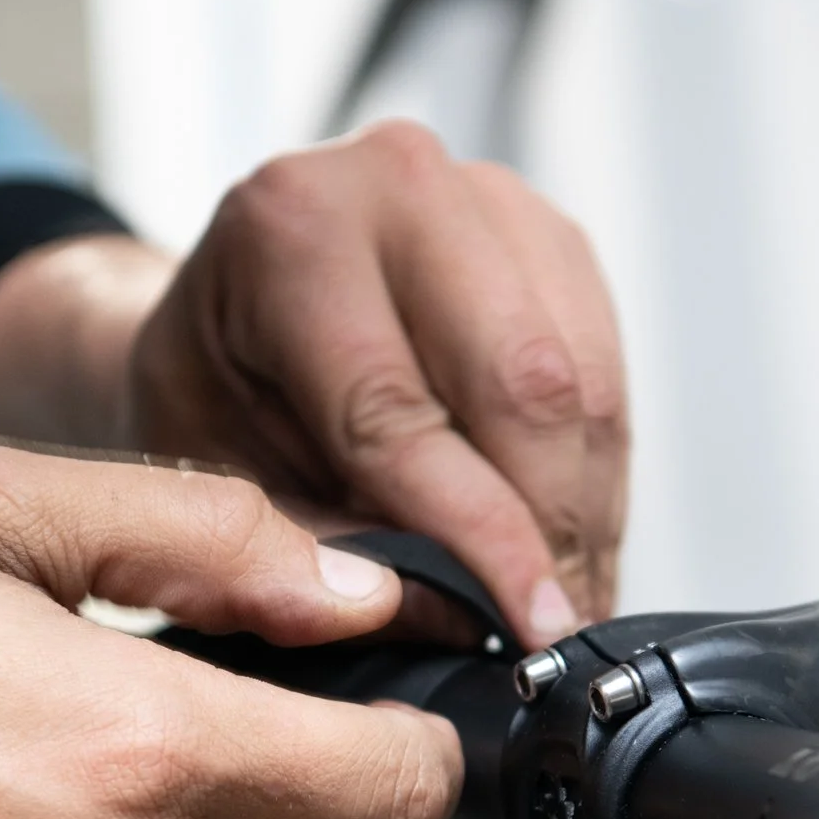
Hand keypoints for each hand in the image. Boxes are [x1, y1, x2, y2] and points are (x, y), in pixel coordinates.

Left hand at [0, 122, 629, 650]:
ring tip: (571, 600)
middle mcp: (396, 180)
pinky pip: (608, 371)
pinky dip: (598, 471)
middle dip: (554, 532)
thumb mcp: (222, 478)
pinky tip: (573, 536)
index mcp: (288, 227)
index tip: (529, 632)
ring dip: (590, 511)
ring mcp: (488, 198)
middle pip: (524, 384)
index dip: (480, 541)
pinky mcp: (550, 238)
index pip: (403, 413)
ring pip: (584, 385)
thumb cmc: (210, 395)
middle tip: (560, 637)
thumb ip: (330, 548)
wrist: (223, 317)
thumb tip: (459, 617)